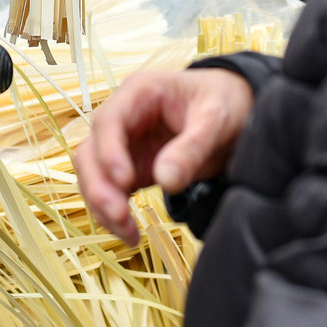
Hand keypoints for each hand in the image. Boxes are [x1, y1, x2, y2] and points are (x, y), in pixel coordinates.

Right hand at [74, 68, 252, 245]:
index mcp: (139, 92)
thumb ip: (192, 148)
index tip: (124, 181)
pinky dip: (113, 214)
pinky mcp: (131, 167)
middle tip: (120, 217)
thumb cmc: (224, 102)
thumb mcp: (215, 120)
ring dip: (102, 205)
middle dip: (99, 186)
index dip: (109, 152)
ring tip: (129, 234)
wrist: (235, 110)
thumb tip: (166, 180)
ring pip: (93, 174)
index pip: (108, 121)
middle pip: (91, 151)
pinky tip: (130, 234)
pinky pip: (110, 191)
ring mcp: (123, 144)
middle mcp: (123, 117)